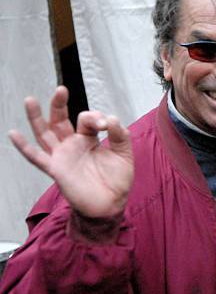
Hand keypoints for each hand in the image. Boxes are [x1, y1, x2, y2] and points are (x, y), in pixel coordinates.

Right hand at [8, 86, 133, 217]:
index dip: (95, 117)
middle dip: (59, 104)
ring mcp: (62, 156)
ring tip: (30, 101)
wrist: (112, 203)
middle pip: (60, 120)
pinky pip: (36, 157)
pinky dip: (24, 147)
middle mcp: (72, 145)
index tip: (106, 124)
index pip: (86, 119)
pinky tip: (13, 134)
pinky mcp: (56, 169)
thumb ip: (120, 134)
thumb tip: (110, 118)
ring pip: (45, 133)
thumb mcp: (124, 153)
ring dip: (36, 118)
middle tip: (61, 90)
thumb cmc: (117, 180)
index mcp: (89, 139)